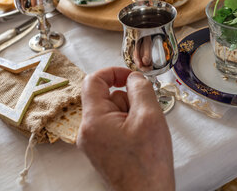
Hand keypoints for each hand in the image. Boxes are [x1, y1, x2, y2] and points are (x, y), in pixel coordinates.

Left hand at [77, 67, 174, 190]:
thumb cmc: (147, 165)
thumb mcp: (149, 116)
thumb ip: (140, 88)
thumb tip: (134, 77)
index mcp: (93, 120)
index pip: (93, 80)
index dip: (113, 72)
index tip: (130, 76)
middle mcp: (87, 131)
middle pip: (105, 97)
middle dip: (128, 99)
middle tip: (145, 114)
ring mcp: (93, 143)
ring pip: (111, 112)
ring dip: (130, 114)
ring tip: (144, 132)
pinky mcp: (102, 151)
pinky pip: (113, 127)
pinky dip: (129, 126)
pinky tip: (141, 140)